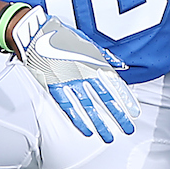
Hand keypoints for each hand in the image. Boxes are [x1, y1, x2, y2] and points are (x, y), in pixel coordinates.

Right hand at [10, 10, 138, 143]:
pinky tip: (86, 130)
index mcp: (93, 62)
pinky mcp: (53, 86)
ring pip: (88, 107)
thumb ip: (104, 55)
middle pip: (105, 99)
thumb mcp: (86, 40)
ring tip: (108, 137)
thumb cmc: (60, 34)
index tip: (134, 112)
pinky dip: (77, 120)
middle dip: (118, 116)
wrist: (34, 31)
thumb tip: (119, 65)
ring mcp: (69, 82)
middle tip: (127, 129)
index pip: (114, 84)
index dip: (126, 99)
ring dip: (99, 123)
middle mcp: (84, 74)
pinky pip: (68, 106)